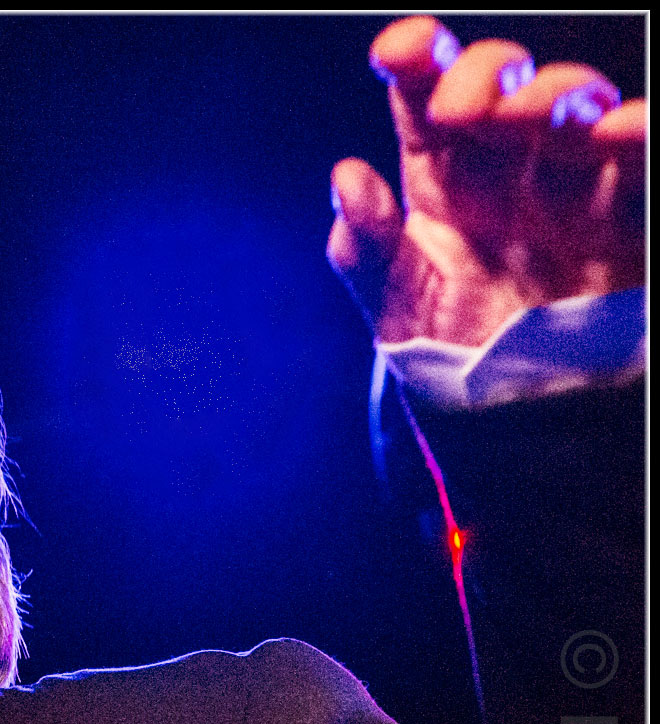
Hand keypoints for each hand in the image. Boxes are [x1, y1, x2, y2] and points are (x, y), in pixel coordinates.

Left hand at [328, 15, 645, 345]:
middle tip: (463, 111)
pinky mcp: (631, 216)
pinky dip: (641, 133)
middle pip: (506, 87)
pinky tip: (621, 129)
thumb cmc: (449, 353)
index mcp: (443, 177)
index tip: (398, 50)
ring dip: (558, 95)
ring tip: (532, 118)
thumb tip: (346, 177)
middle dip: (488, 77)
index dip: (417, 60)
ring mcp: (575, 184)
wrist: (515, 420)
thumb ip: (364, 247)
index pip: (427, 98)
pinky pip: (643, 163)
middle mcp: (510, 167)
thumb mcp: (396, 307)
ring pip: (578, 106)